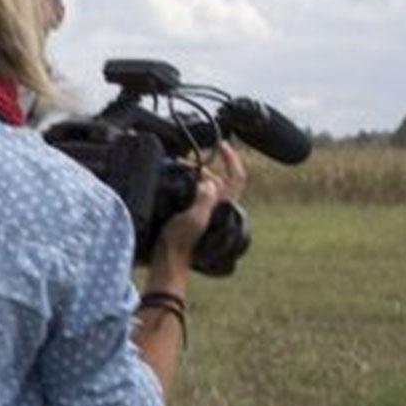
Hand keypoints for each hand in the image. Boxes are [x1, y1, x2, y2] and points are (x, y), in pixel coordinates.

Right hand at [154, 141, 248, 263]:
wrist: (169, 260)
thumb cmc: (181, 242)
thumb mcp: (194, 217)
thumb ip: (205, 197)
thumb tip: (208, 180)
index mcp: (223, 206)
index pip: (236, 176)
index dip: (231, 158)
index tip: (219, 144)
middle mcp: (218, 207)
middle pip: (218, 179)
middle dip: (204, 167)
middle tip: (184, 162)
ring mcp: (207, 212)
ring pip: (206, 187)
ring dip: (195, 176)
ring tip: (177, 170)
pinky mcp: (195, 217)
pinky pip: (196, 195)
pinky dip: (188, 186)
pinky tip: (176, 185)